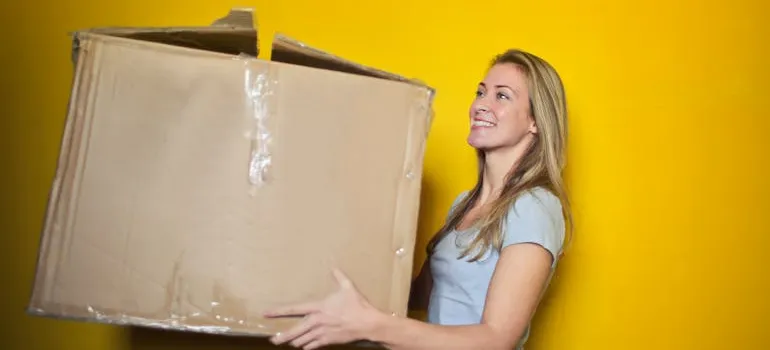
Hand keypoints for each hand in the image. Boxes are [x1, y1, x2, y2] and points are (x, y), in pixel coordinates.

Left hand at [263, 268, 382, 349]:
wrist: (367, 323)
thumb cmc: (357, 305)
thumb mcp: (348, 288)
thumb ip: (339, 277)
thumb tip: (334, 267)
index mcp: (319, 307)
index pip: (294, 309)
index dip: (279, 311)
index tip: (267, 313)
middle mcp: (318, 321)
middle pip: (295, 330)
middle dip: (282, 336)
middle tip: (273, 340)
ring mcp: (322, 332)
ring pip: (302, 340)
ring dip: (295, 341)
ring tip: (288, 342)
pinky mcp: (328, 341)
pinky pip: (313, 346)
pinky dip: (307, 346)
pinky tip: (304, 347)